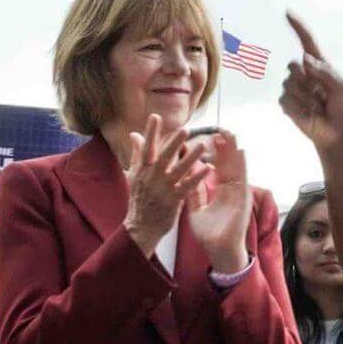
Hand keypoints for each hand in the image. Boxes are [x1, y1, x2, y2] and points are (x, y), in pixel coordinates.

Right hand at [122, 115, 211, 256]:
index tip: (155, 116)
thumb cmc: (139, 198)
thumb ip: (137, 153)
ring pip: (178, 170)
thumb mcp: (135, 175)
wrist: (140, 227)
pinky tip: (208, 168)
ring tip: (203, 145)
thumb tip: (134, 134)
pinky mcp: (173, 200)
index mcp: (142, 170)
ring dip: (191, 157)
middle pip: (164, 156)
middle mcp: (151, 177)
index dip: (150, 132)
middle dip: (174, 142)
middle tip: (185, 128)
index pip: (146, 147)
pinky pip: (187, 186)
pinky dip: (197, 177)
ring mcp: (163, 189)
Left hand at [185, 130, 251, 273]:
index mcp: (219, 192)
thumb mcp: (196, 210)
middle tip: (220, 129)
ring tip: (231, 134)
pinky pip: (243, 178)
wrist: (218, 251)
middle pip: (228, 164)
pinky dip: (242, 165)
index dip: (213, 154)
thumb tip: (186, 176)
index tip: (208, 138)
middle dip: (225, 148)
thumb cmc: (209, 234)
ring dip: (234, 151)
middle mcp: (230, 190)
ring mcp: (238, 193)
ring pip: (236, 167)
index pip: (216, 168)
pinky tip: (240, 152)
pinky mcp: (243, 198)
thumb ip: (193, 193)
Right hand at [280, 12, 342, 169]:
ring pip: (289, 84)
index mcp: (319, 66)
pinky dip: (298, 109)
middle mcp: (304, 74)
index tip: (287, 13)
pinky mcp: (287, 104)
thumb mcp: (341, 88)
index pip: (306, 42)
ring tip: (317, 107)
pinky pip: (286, 100)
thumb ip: (325, 72)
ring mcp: (294, 89)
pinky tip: (309, 114)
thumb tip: (306, 60)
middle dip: (306, 80)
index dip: (297, 27)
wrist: (336, 134)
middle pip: (293, 65)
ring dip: (305, 98)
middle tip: (321, 96)